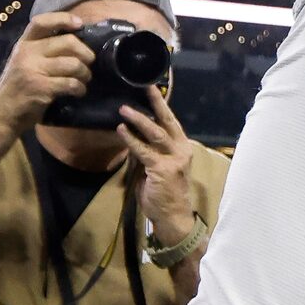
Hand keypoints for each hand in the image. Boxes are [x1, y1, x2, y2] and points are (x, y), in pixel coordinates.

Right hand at [0, 13, 95, 136]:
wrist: (1, 110)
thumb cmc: (19, 85)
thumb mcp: (25, 60)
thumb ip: (43, 49)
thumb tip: (77, 39)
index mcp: (24, 44)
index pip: (42, 22)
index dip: (63, 19)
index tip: (80, 24)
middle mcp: (27, 53)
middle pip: (68, 42)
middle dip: (86, 53)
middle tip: (89, 63)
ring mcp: (33, 70)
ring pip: (73, 64)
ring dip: (85, 73)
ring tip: (84, 79)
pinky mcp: (40, 87)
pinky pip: (71, 83)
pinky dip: (80, 88)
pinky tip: (78, 91)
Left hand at [120, 90, 198, 243]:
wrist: (173, 216)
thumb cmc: (165, 194)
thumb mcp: (158, 168)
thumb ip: (148, 152)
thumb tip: (132, 137)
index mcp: (183, 148)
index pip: (171, 122)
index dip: (162, 106)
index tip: (153, 89)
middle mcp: (182, 151)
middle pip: (168, 122)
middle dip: (156, 103)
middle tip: (146, 88)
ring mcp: (174, 160)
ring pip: (156, 133)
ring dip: (139, 119)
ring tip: (124, 109)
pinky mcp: (163, 169)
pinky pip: (143, 151)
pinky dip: (131, 140)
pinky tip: (121, 131)